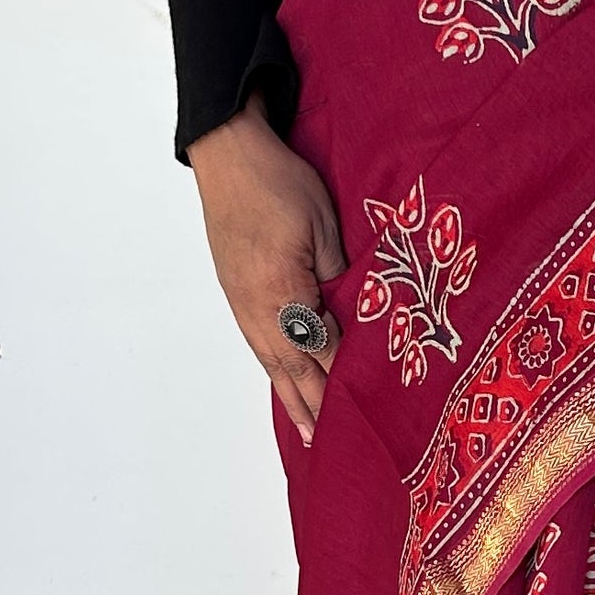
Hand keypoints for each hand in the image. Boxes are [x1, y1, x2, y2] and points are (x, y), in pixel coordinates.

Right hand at [187, 99, 345, 440]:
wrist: (227, 151)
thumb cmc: (278, 180)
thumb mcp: (324, 225)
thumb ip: (340, 276)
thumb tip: (354, 317)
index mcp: (283, 290)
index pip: (322, 348)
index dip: (344, 377)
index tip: (367, 405)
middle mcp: (257, 306)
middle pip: (292, 367)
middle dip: (314, 405)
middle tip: (332, 443)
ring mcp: (242, 302)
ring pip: (271, 360)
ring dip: (291, 396)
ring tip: (307, 429)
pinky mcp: (235, 292)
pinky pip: (258, 343)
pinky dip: (273, 370)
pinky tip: (282, 381)